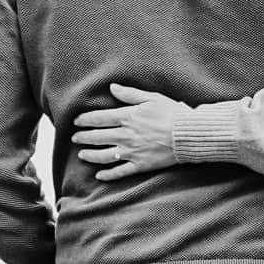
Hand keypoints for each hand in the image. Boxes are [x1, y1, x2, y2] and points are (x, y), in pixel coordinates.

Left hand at [73, 83, 191, 179]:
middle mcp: (126, 135)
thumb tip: (112, 88)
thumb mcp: (152, 98)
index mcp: (127, 117)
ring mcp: (132, 152)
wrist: (188, 135)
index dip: (85, 120)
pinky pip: (120, 172)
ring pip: (104, 156)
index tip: (76, 121)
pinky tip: (99, 176)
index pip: (99, 118)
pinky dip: (108, 175)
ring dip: (90, 155)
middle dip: (83, 137)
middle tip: (75, 137)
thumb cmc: (172, 113)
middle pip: (97, 137)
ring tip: (82, 154)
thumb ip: (130, 94)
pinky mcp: (140, 165)